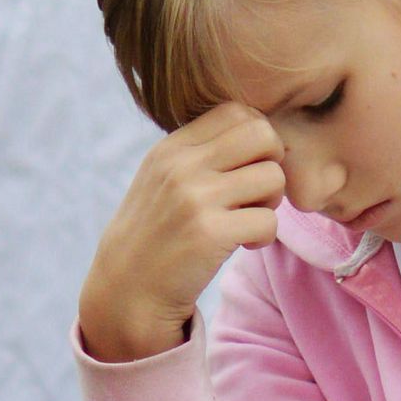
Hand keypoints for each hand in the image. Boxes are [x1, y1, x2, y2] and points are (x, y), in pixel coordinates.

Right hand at [78, 102, 286, 361]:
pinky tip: (244, 244)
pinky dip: (265, 236)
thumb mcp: (163, 179)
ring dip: (271, 203)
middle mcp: (182, 166)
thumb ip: (201, 153)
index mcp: (172, 147)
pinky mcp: (210, 234)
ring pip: (273, 178)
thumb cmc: (156, 233)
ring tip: (249, 219)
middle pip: (263, 134)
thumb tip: (261, 130)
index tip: (249, 167)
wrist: (126, 289)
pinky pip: (268, 221)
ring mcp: (196, 198)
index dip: (257, 137)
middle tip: (258, 192)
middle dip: (273, 162)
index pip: (237, 111)